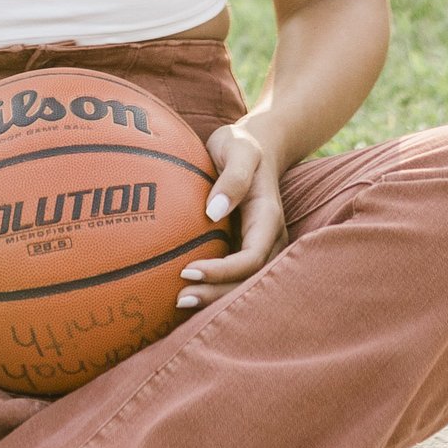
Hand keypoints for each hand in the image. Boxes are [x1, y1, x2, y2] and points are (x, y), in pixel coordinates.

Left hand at [176, 111, 288, 309]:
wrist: (256, 145)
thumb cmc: (242, 145)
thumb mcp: (238, 148)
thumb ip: (232, 177)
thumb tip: (213, 212)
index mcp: (268, 219)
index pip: (251, 257)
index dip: (223, 271)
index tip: (189, 270)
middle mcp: (268, 239)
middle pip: (248, 279)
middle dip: (216, 294)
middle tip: (180, 299)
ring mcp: (258, 246)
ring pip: (242, 283)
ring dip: (214, 296)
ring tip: (179, 302)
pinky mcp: (243, 247)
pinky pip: (232, 274)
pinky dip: (212, 286)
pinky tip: (183, 291)